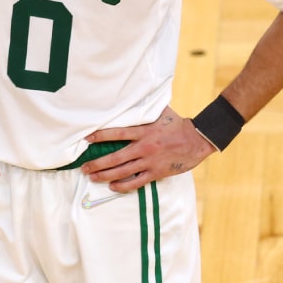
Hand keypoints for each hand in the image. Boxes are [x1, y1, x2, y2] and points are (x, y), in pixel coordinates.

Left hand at [80, 106, 215, 193]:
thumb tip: (135, 95)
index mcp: (144, 131)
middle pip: (115, 157)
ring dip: (105, 175)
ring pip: (123, 172)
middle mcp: (144, 147)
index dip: (101, 135)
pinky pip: (137, 182)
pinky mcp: (156, 172)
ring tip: (93, 177)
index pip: (117, 133)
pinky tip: (113, 186)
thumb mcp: (161, 112)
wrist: (197, 140)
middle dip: (97, 163)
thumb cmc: (178, 125)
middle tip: (84, 167)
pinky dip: (123, 186)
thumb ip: (146, 109)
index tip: (87, 138)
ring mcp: (150, 161)